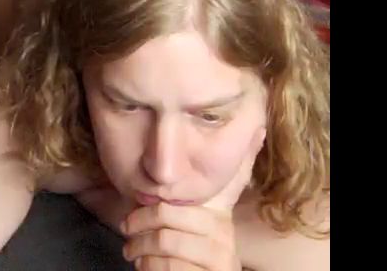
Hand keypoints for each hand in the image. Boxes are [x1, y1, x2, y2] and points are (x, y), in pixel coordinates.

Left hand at [121, 127, 264, 270]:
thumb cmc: (202, 240)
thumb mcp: (213, 205)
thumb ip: (226, 175)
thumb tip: (260, 129)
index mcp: (219, 216)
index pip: (177, 204)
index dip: (151, 208)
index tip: (137, 212)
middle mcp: (223, 238)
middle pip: (166, 221)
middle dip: (139, 226)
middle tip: (126, 229)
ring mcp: (217, 261)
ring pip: (165, 245)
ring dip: (139, 249)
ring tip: (131, 250)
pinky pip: (168, 269)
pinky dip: (147, 267)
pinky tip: (143, 265)